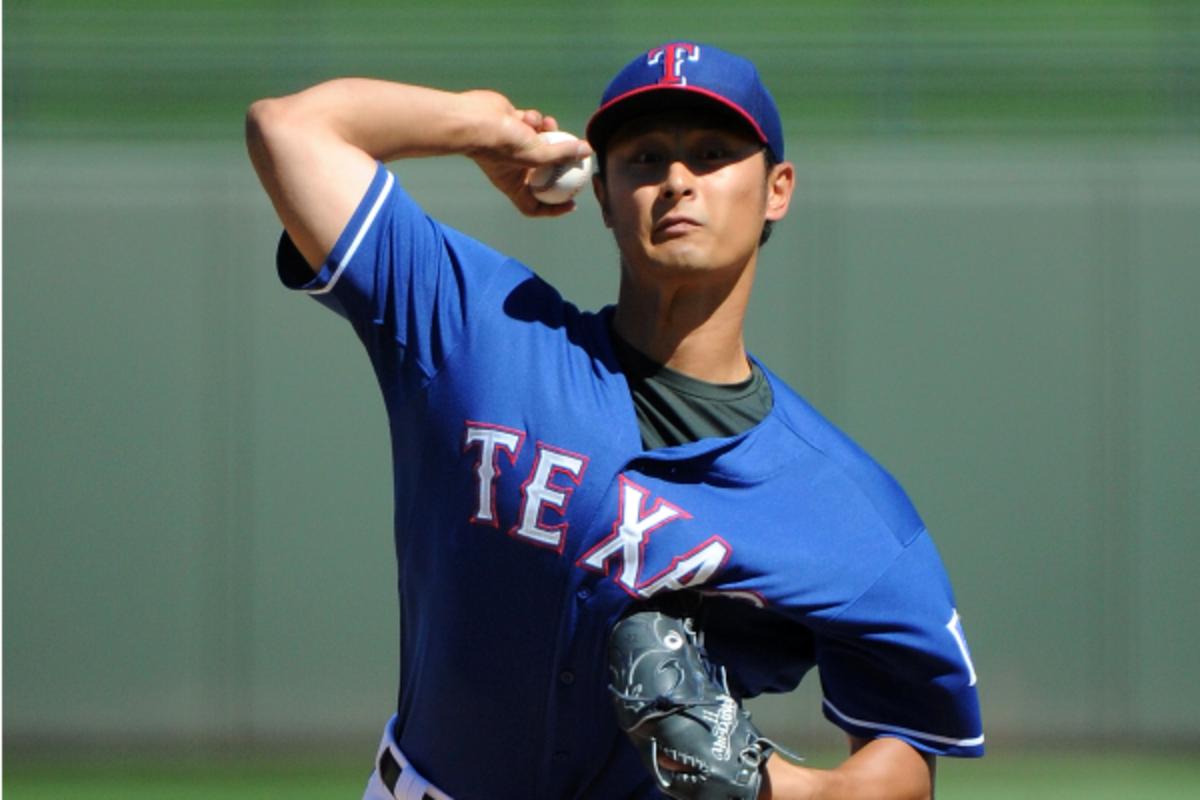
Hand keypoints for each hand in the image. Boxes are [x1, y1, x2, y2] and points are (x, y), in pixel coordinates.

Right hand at [462, 90, 593, 216]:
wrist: (473, 119)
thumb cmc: (500, 144)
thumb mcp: (535, 153)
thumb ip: (563, 153)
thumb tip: (588, 150)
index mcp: (515, 184)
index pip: (535, 206)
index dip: (555, 208)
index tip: (573, 202)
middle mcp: (514, 168)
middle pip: (544, 173)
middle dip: (560, 163)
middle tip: (579, 157)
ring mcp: (513, 146)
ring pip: (541, 142)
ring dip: (549, 133)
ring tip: (550, 124)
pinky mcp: (513, 124)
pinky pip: (532, 123)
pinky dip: (534, 119)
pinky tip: (530, 116)